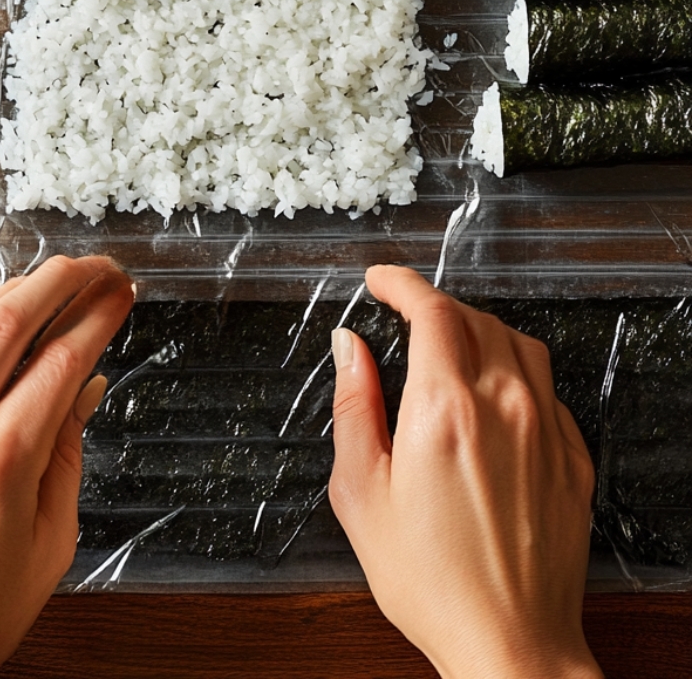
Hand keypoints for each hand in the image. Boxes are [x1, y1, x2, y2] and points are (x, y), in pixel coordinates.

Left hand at [0, 255, 133, 678]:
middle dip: (56, 281)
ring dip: (5, 299)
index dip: (96, 317)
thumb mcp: (51, 542)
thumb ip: (67, 453)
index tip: (119, 294)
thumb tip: (84, 386)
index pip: (59, 362)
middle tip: (90, 267)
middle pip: (5, 325)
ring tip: (42, 284)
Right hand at [329, 265, 601, 678]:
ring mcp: (547, 430)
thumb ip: (355, 404)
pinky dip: (513, 370)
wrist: (511, 645)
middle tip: (403, 313)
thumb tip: (349, 347)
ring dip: (477, 328)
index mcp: (445, 410)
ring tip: (447, 344)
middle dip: (432, 304)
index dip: (401, 282)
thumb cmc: (431, 580)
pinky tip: (490, 396)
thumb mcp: (361, 491)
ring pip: (517, 342)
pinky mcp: (573, 458)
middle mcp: (504, 408)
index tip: (380, 279)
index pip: (430, 309)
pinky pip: (546, 386)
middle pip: (474, 317)